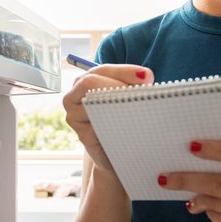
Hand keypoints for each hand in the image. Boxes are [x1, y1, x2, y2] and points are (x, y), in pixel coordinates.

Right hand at [62, 63, 152, 177]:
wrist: (113, 151)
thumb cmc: (119, 118)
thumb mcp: (124, 97)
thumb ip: (131, 84)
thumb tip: (145, 77)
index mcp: (84, 81)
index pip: (102, 70)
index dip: (125, 71)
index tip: (146, 76)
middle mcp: (74, 96)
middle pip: (90, 82)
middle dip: (118, 86)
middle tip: (143, 92)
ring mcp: (74, 116)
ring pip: (92, 104)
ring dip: (117, 105)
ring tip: (138, 109)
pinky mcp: (81, 135)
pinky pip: (97, 127)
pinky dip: (115, 126)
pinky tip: (130, 127)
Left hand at [160, 140, 220, 221]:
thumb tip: (193, 157)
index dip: (219, 150)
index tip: (192, 145)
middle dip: (189, 180)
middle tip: (164, 178)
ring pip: (215, 204)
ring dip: (196, 197)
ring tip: (178, 189)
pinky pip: (217, 219)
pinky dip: (208, 211)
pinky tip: (203, 208)